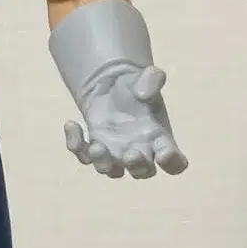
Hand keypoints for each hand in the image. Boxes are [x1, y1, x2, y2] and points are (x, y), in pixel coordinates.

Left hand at [63, 65, 187, 178]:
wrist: (111, 84)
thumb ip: (153, 79)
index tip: (164, 154)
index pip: (175, 162)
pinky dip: (76, 146)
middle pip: (142, 172)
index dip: (173, 163)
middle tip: (129, 155)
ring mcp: (115, 152)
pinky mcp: (93, 146)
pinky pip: (84, 156)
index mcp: (160, 139)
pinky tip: (72, 124)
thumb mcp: (147, 76)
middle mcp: (140, 151)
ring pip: (111, 170)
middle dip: (136, 166)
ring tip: (96, 146)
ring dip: (103, 163)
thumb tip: (142, 94)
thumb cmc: (137, 85)